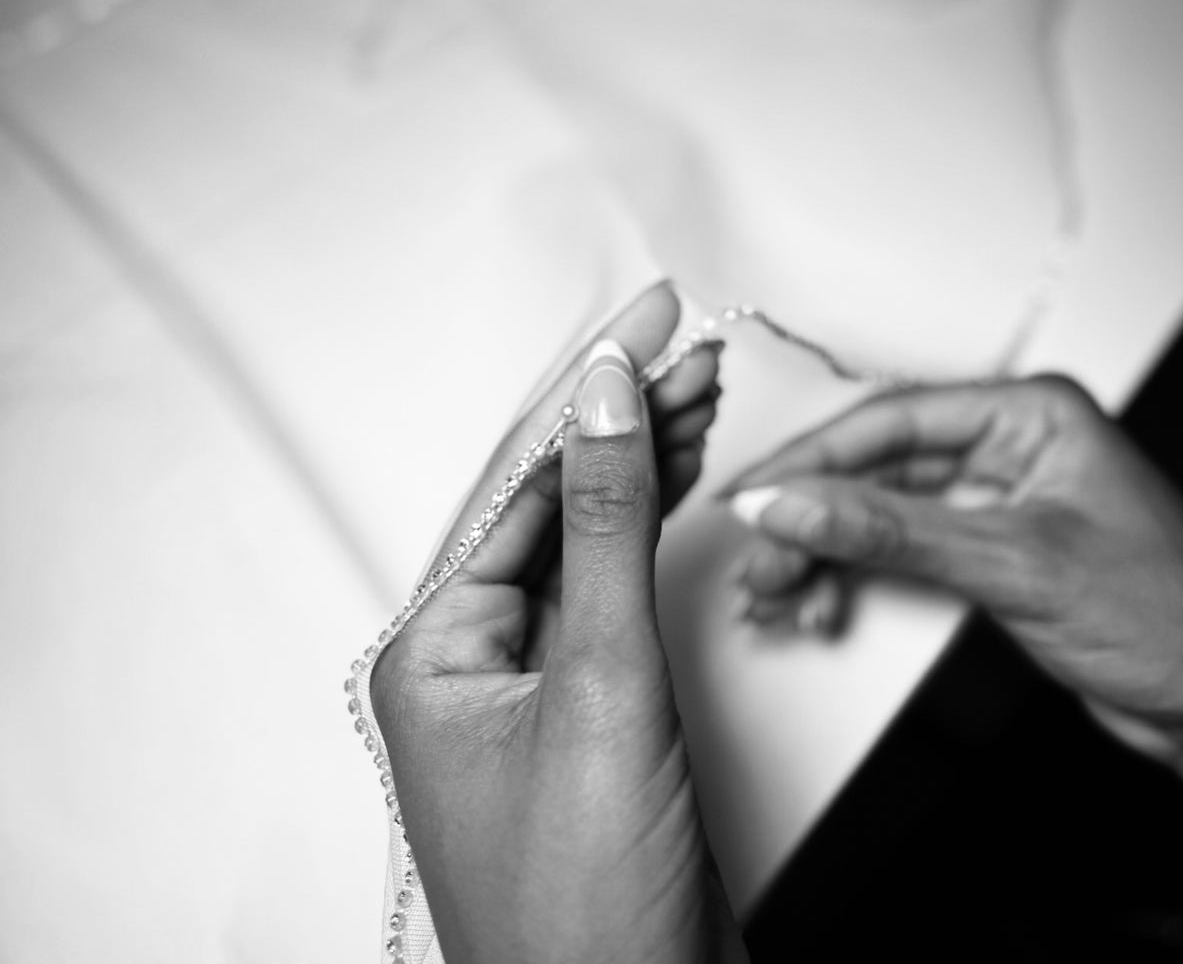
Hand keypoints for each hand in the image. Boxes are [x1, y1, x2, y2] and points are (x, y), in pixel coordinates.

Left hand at [371, 283, 746, 963]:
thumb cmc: (584, 917)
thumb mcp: (598, 692)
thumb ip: (603, 530)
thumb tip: (601, 398)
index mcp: (436, 651)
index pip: (522, 481)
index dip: (594, 391)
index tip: (651, 324)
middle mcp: (472, 662)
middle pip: (553, 501)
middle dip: (626, 417)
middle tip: (690, 343)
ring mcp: (531, 691)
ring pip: (587, 541)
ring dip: (644, 463)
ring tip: (700, 390)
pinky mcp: (589, 718)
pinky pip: (614, 595)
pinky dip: (652, 533)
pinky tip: (678, 479)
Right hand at [723, 376, 1182, 788]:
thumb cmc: (1173, 616)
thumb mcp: (1014, 563)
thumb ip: (892, 532)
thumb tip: (794, 505)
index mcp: (1028, 414)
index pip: (890, 422)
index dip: (810, 461)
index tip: (752, 497)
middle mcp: (1010, 447)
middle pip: (877, 468)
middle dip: (811, 517)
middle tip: (760, 562)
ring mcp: (1000, 502)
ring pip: (882, 513)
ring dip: (826, 553)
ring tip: (779, 593)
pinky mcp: (994, 555)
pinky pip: (904, 553)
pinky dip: (861, 579)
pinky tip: (826, 602)